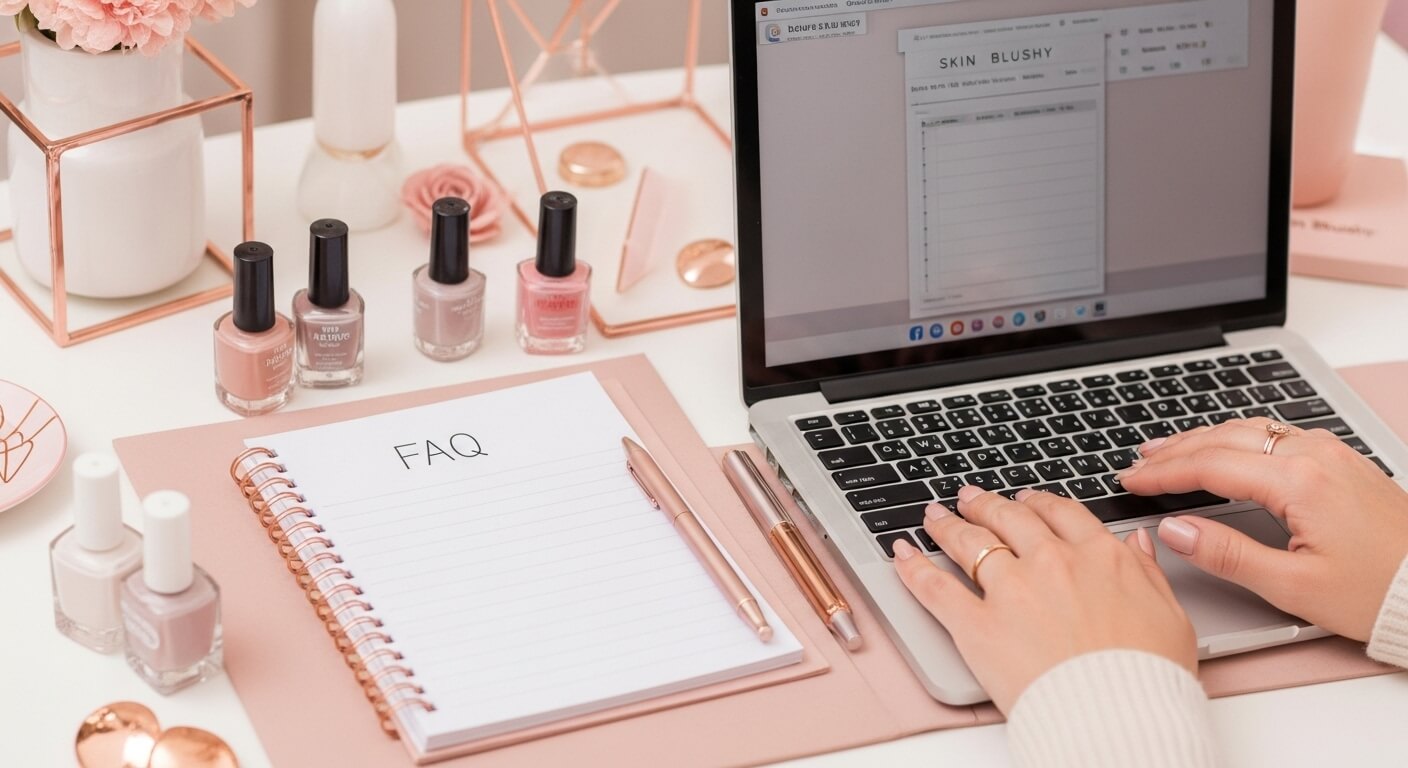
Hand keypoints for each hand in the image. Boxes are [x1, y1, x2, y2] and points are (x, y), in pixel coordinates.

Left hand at [892, 486, 1196, 713]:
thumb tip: (1137, 545)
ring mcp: (1010, 590)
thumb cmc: (1148, 678)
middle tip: (971, 498)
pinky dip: (912, 568)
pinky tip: (902, 555)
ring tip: (934, 516)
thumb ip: (1148, 573)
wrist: (1120, 718)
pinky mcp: (977, 624)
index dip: (1038, 503)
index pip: (1061, 514)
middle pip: (1009, 519)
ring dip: (946, 525)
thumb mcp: (1170, 616)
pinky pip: (935, 587)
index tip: (1026, 501)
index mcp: (1099, 557)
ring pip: (969, 542)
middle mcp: (1050, 563)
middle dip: (986, 504)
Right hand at [1120, 417, 1407, 641]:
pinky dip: (1238, 440)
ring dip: (1205, 439)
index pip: (1210, 466)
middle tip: (1138, 461)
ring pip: (1252, 430)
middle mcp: (1315, 455)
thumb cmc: (1379, 593)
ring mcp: (1332, 453)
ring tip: (1169, 449)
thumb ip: (1226, 554)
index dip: (1163, 474)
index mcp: (1299, 481)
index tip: (1130, 481)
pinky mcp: (1344, 462)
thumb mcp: (1293, 586)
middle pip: (1226, 439)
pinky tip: (1226, 449)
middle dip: (1176, 449)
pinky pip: (1277, 434)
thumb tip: (1176, 530)